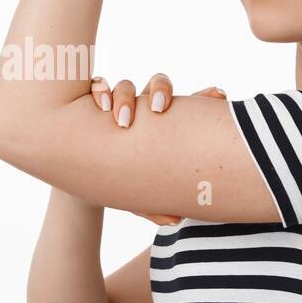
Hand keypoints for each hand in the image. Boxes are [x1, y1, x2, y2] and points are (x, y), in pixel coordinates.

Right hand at [89, 73, 226, 225]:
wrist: (84, 184)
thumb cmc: (120, 185)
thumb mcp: (140, 194)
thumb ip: (157, 203)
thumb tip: (176, 219)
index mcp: (161, 123)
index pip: (185, 104)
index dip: (202, 94)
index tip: (217, 94)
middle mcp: (140, 107)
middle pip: (156, 83)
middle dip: (160, 90)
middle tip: (159, 108)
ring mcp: (116, 104)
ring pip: (125, 86)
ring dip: (124, 96)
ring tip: (122, 119)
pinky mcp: (90, 103)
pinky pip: (96, 87)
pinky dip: (100, 91)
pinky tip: (102, 106)